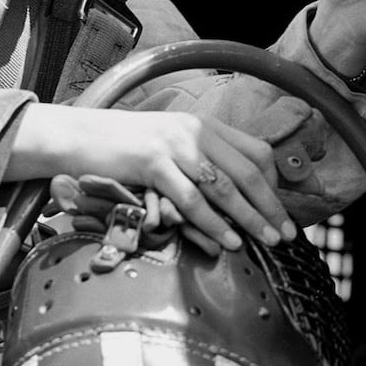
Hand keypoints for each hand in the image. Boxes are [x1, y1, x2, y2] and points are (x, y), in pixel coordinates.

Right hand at [7, 105, 298, 254]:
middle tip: (287, 234)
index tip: (280, 210)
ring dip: (251, 218)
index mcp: (204, 123)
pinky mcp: (153, 163)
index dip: (274, 183)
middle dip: (271, 206)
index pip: (256, 151)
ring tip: (267, 241)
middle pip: (249, 171)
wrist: (78, 136)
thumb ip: (199, 158)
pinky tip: (228, 241)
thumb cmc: (122, 146)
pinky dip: (214, 224)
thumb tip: (229, 191)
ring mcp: (174, 145)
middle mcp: (195, 130)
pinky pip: (192, 199)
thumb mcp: (168, 142)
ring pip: (225, 188)